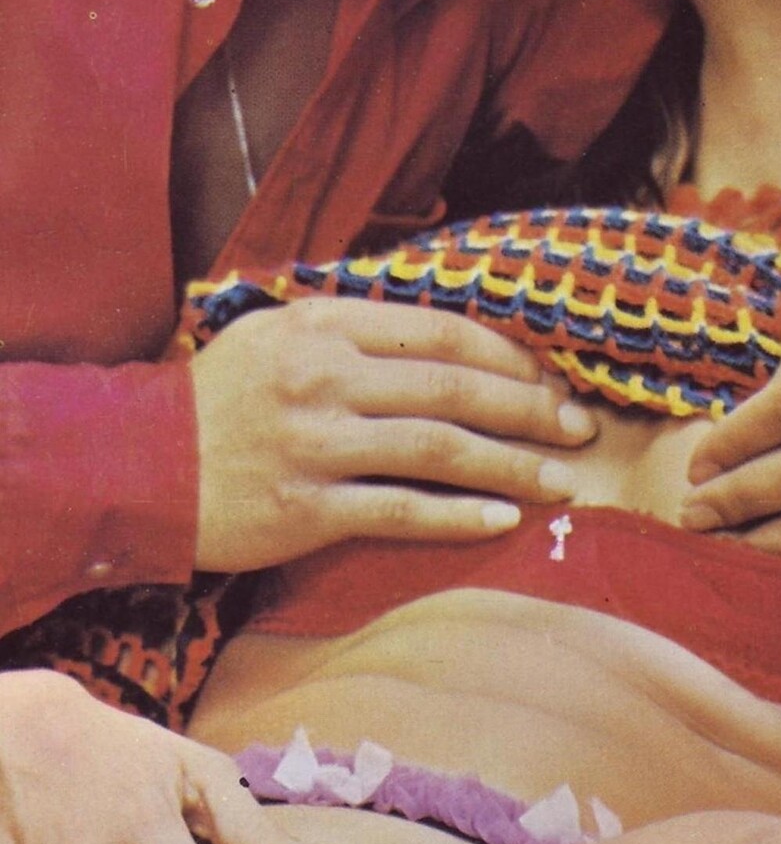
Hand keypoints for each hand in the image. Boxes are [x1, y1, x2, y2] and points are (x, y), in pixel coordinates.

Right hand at [192, 297, 596, 571]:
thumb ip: (352, 330)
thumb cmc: (216, 402)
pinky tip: (503, 519)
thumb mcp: (276, 336)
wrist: (138, 468)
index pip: (439, 333)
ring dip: (512, 465)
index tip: (550, 377)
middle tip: (580, 427)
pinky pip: (402, 511)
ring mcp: (317, 444)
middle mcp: (324, 377)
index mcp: (323, 325)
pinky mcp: (308, 508)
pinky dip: (459, 516)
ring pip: (440, 449)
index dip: (507, 356)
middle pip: (453, 389)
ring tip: (562, 480)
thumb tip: (442, 337)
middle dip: (530, 408)